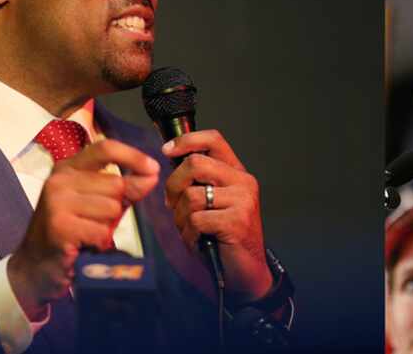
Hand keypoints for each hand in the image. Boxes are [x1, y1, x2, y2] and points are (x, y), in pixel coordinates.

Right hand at [8, 140, 159, 319]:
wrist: (36, 266)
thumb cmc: (75, 230)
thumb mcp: (101, 203)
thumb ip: (126, 188)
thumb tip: (152, 174)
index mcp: (69, 167)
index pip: (105, 148)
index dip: (133, 156)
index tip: (154, 168)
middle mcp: (60, 179)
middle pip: (116, 184)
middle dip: (117, 207)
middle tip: (95, 221)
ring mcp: (56, 201)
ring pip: (112, 208)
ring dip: (107, 227)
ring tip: (86, 233)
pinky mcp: (59, 226)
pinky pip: (102, 231)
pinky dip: (100, 243)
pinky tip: (83, 245)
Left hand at [163, 130, 272, 301]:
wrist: (245, 273)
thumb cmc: (222, 239)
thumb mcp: (211, 203)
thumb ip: (198, 181)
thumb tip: (170, 161)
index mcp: (237, 174)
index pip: (214, 140)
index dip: (186, 140)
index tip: (168, 151)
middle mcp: (243, 182)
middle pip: (195, 164)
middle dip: (173, 185)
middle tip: (173, 204)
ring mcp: (242, 201)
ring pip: (191, 195)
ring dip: (181, 218)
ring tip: (191, 229)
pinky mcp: (236, 221)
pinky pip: (196, 219)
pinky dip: (189, 234)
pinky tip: (199, 241)